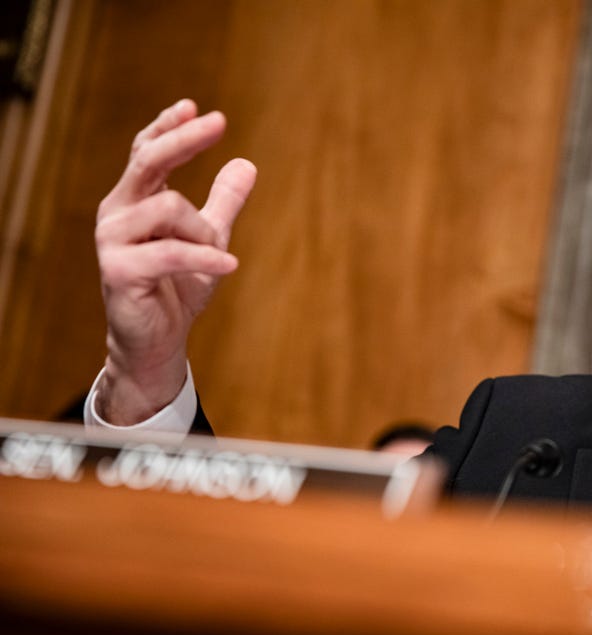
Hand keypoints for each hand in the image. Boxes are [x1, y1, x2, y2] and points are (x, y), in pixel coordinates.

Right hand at [94, 99, 256, 424]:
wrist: (159, 340)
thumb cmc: (179, 288)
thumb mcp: (209, 239)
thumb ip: (224, 204)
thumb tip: (247, 164)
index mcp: (134, 201)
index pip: (147, 152)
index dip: (168, 128)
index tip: (194, 106)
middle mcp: (117, 213)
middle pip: (148, 161)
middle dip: (183, 140)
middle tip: (218, 121)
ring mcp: (113, 241)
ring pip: (169, 207)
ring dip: (203, 231)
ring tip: (215, 256)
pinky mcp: (119, 271)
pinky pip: (172, 252)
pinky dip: (205, 257)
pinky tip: (229, 265)